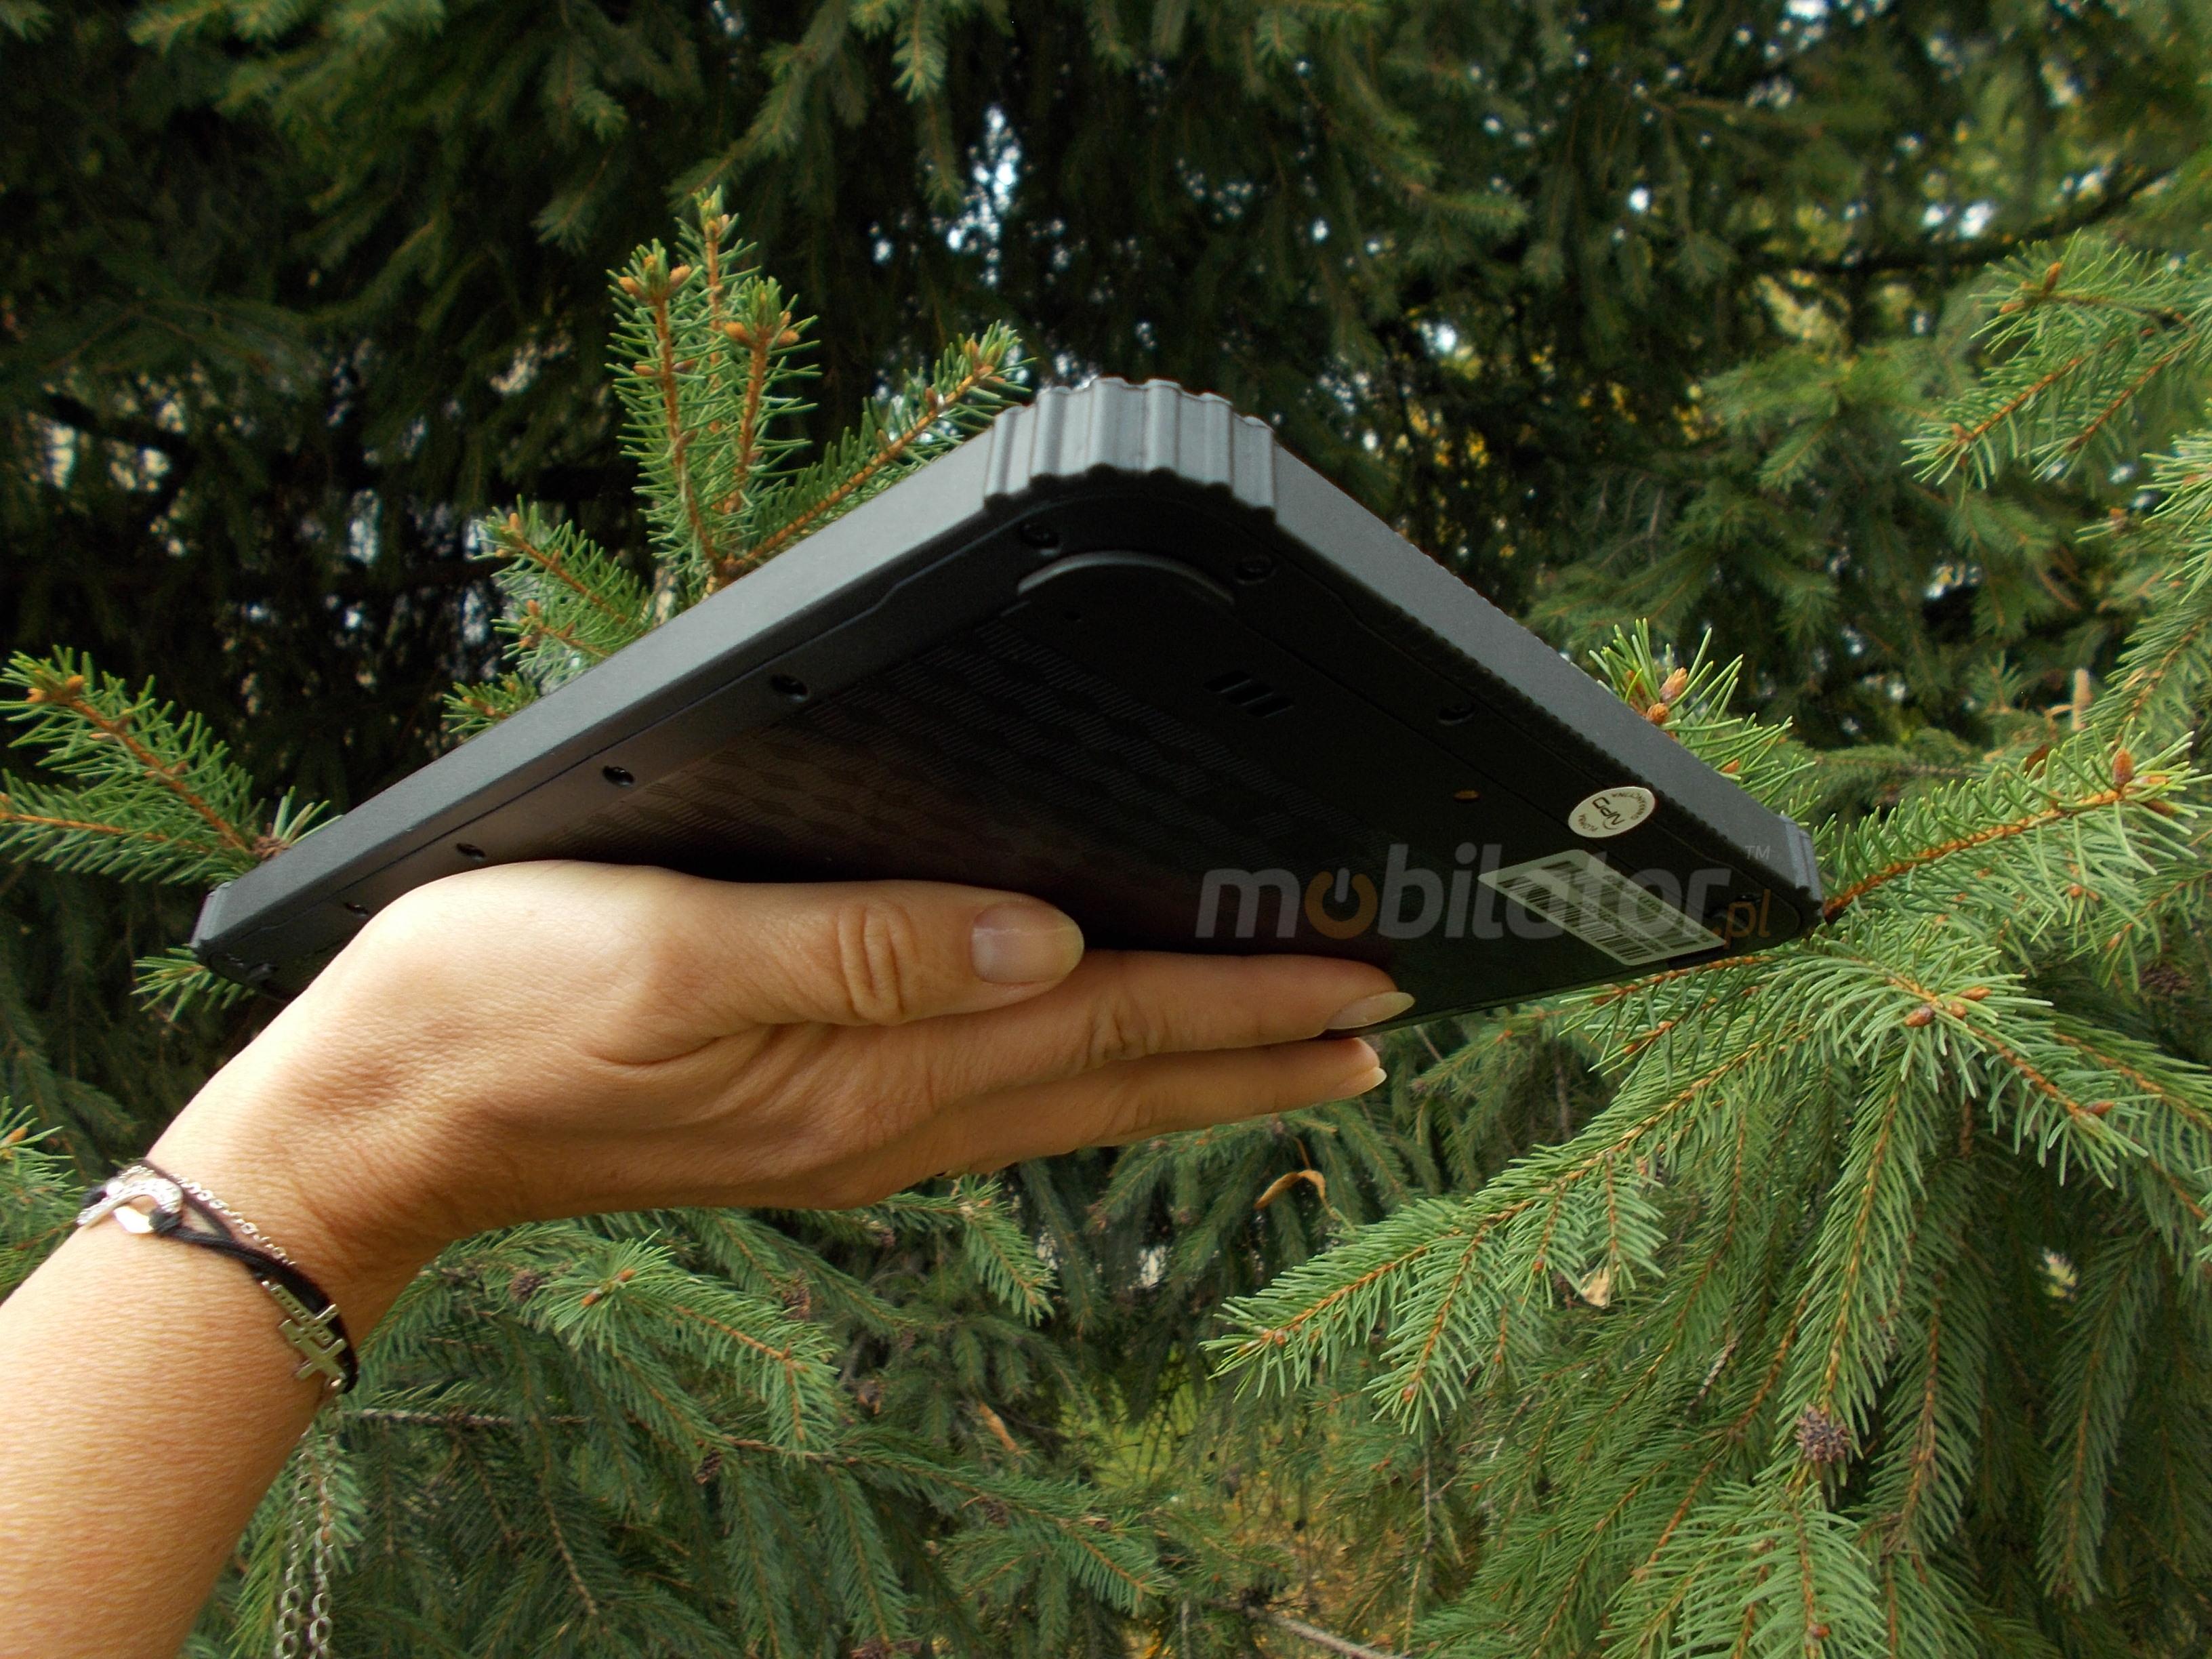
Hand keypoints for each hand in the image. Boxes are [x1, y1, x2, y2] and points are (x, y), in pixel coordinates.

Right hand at [154, 862, 1404, 1315]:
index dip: (1239, 999)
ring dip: (1188, 1078)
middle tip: (1376, 1034)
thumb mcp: (671, 958)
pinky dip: (1083, 1086)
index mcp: (865, 1066)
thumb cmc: (496, 1011)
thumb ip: (864, 947)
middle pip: (1113, 1079)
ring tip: (1287, 1062)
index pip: (1102, 1020)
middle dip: (1254, 1053)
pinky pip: (995, 1107)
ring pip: (1066, 1102)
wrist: (375, 1119)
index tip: (1361, 981)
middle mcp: (880, 1115)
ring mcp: (847, 1131)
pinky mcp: (805, 1124)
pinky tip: (1102, 1073)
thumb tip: (1044, 939)